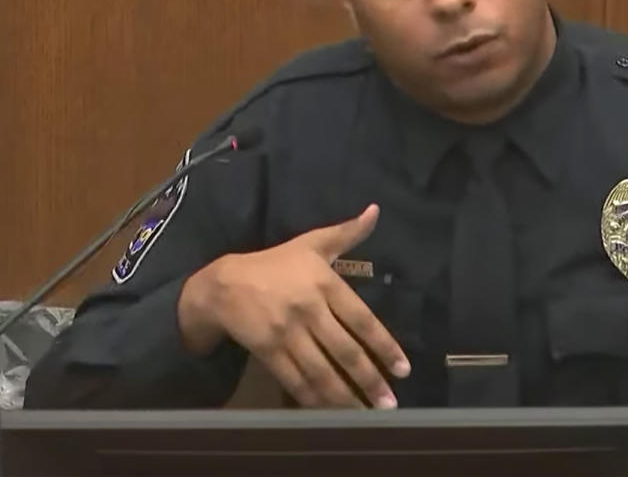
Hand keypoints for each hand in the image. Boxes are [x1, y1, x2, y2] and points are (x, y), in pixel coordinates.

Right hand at [180, 204, 409, 408]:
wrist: (224, 283)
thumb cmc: (275, 263)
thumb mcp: (311, 243)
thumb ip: (347, 233)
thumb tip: (376, 211)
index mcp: (325, 283)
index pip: (362, 320)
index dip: (384, 346)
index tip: (403, 370)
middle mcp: (309, 309)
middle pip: (345, 351)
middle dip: (369, 380)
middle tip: (390, 404)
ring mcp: (287, 333)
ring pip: (322, 371)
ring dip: (346, 397)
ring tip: (367, 415)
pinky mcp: (268, 351)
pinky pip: (296, 380)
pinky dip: (314, 399)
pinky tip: (331, 413)